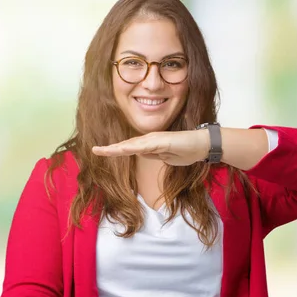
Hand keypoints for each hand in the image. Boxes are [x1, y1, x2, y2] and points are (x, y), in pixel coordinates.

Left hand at [91, 130, 209, 165]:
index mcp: (150, 145)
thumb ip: (154, 155)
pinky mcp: (163, 140)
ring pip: (133, 145)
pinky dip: (133, 148)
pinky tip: (123, 149)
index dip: (115, 151)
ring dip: (117, 148)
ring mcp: (156, 139)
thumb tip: (142, 155)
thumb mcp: (167, 157)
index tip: (101, 152)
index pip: (129, 148)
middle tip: (94, 150)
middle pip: (127, 145)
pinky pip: (145, 145)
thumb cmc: (187, 151)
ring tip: (102, 150)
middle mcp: (150, 140)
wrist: (202, 145)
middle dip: (111, 149)